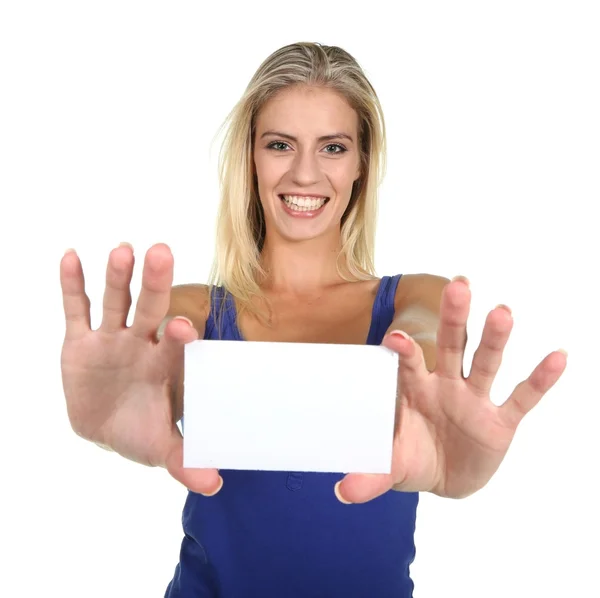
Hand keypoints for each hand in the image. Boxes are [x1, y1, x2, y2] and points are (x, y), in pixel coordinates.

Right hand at [60, 243, 220, 494]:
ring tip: (122, 250)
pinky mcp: (81, 341)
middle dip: (155, 284)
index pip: (175, 345)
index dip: (178, 334)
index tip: (180, 325)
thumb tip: (214, 485)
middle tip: (161, 252)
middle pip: (149, 309)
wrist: (106, 425)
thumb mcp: (160, 447)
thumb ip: (185, 461)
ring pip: (115, 302)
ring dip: (117, 277)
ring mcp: (111, 339)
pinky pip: (76, 309)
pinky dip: (72, 286)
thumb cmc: (139, 431)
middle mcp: (141, 344)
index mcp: (164, 366)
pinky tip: (70, 257)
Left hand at [335, 278, 566, 502]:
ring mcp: (474, 400)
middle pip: (451, 345)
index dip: (404, 351)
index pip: (409, 363)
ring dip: (495, 338)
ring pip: (486, 362)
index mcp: (415, 390)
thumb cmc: (413, 459)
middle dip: (454, 318)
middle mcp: (446, 386)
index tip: (396, 338)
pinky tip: (558, 357)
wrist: (443, 477)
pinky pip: (523, 397)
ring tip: (503, 311)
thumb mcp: (391, 468)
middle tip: (458, 285)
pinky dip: (540, 380)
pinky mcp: (501, 421)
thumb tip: (341, 492)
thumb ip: (369, 476)